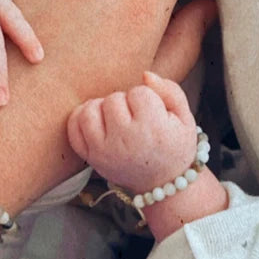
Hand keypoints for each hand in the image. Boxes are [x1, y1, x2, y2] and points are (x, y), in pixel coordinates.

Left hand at [67, 72, 196, 192]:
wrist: (162, 184)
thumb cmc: (174, 145)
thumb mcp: (184, 118)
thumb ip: (169, 90)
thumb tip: (144, 74)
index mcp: (153, 130)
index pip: (139, 92)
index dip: (147, 97)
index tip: (153, 111)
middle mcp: (125, 141)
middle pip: (114, 98)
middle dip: (125, 102)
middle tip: (135, 116)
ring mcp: (104, 151)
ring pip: (90, 110)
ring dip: (102, 108)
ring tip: (115, 116)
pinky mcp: (90, 157)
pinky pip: (74, 127)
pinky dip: (82, 118)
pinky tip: (98, 120)